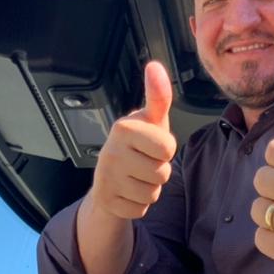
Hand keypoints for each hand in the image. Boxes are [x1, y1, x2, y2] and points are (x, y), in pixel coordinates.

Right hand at [87, 61, 176, 219]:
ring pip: (153, 193)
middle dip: (159, 171)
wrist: (108, 177)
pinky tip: (128, 191)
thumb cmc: (137, 143)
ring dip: (150, 188)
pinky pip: (141, 209)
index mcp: (123, 127)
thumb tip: (154, 65)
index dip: (165, 149)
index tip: (151, 145)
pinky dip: (139, 203)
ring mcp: (106, 178)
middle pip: (162, 173)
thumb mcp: (150, 120)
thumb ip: (158, 96)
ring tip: (136, 176)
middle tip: (144, 162)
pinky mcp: (107, 201)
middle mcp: (111, 151)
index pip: (167, 147)